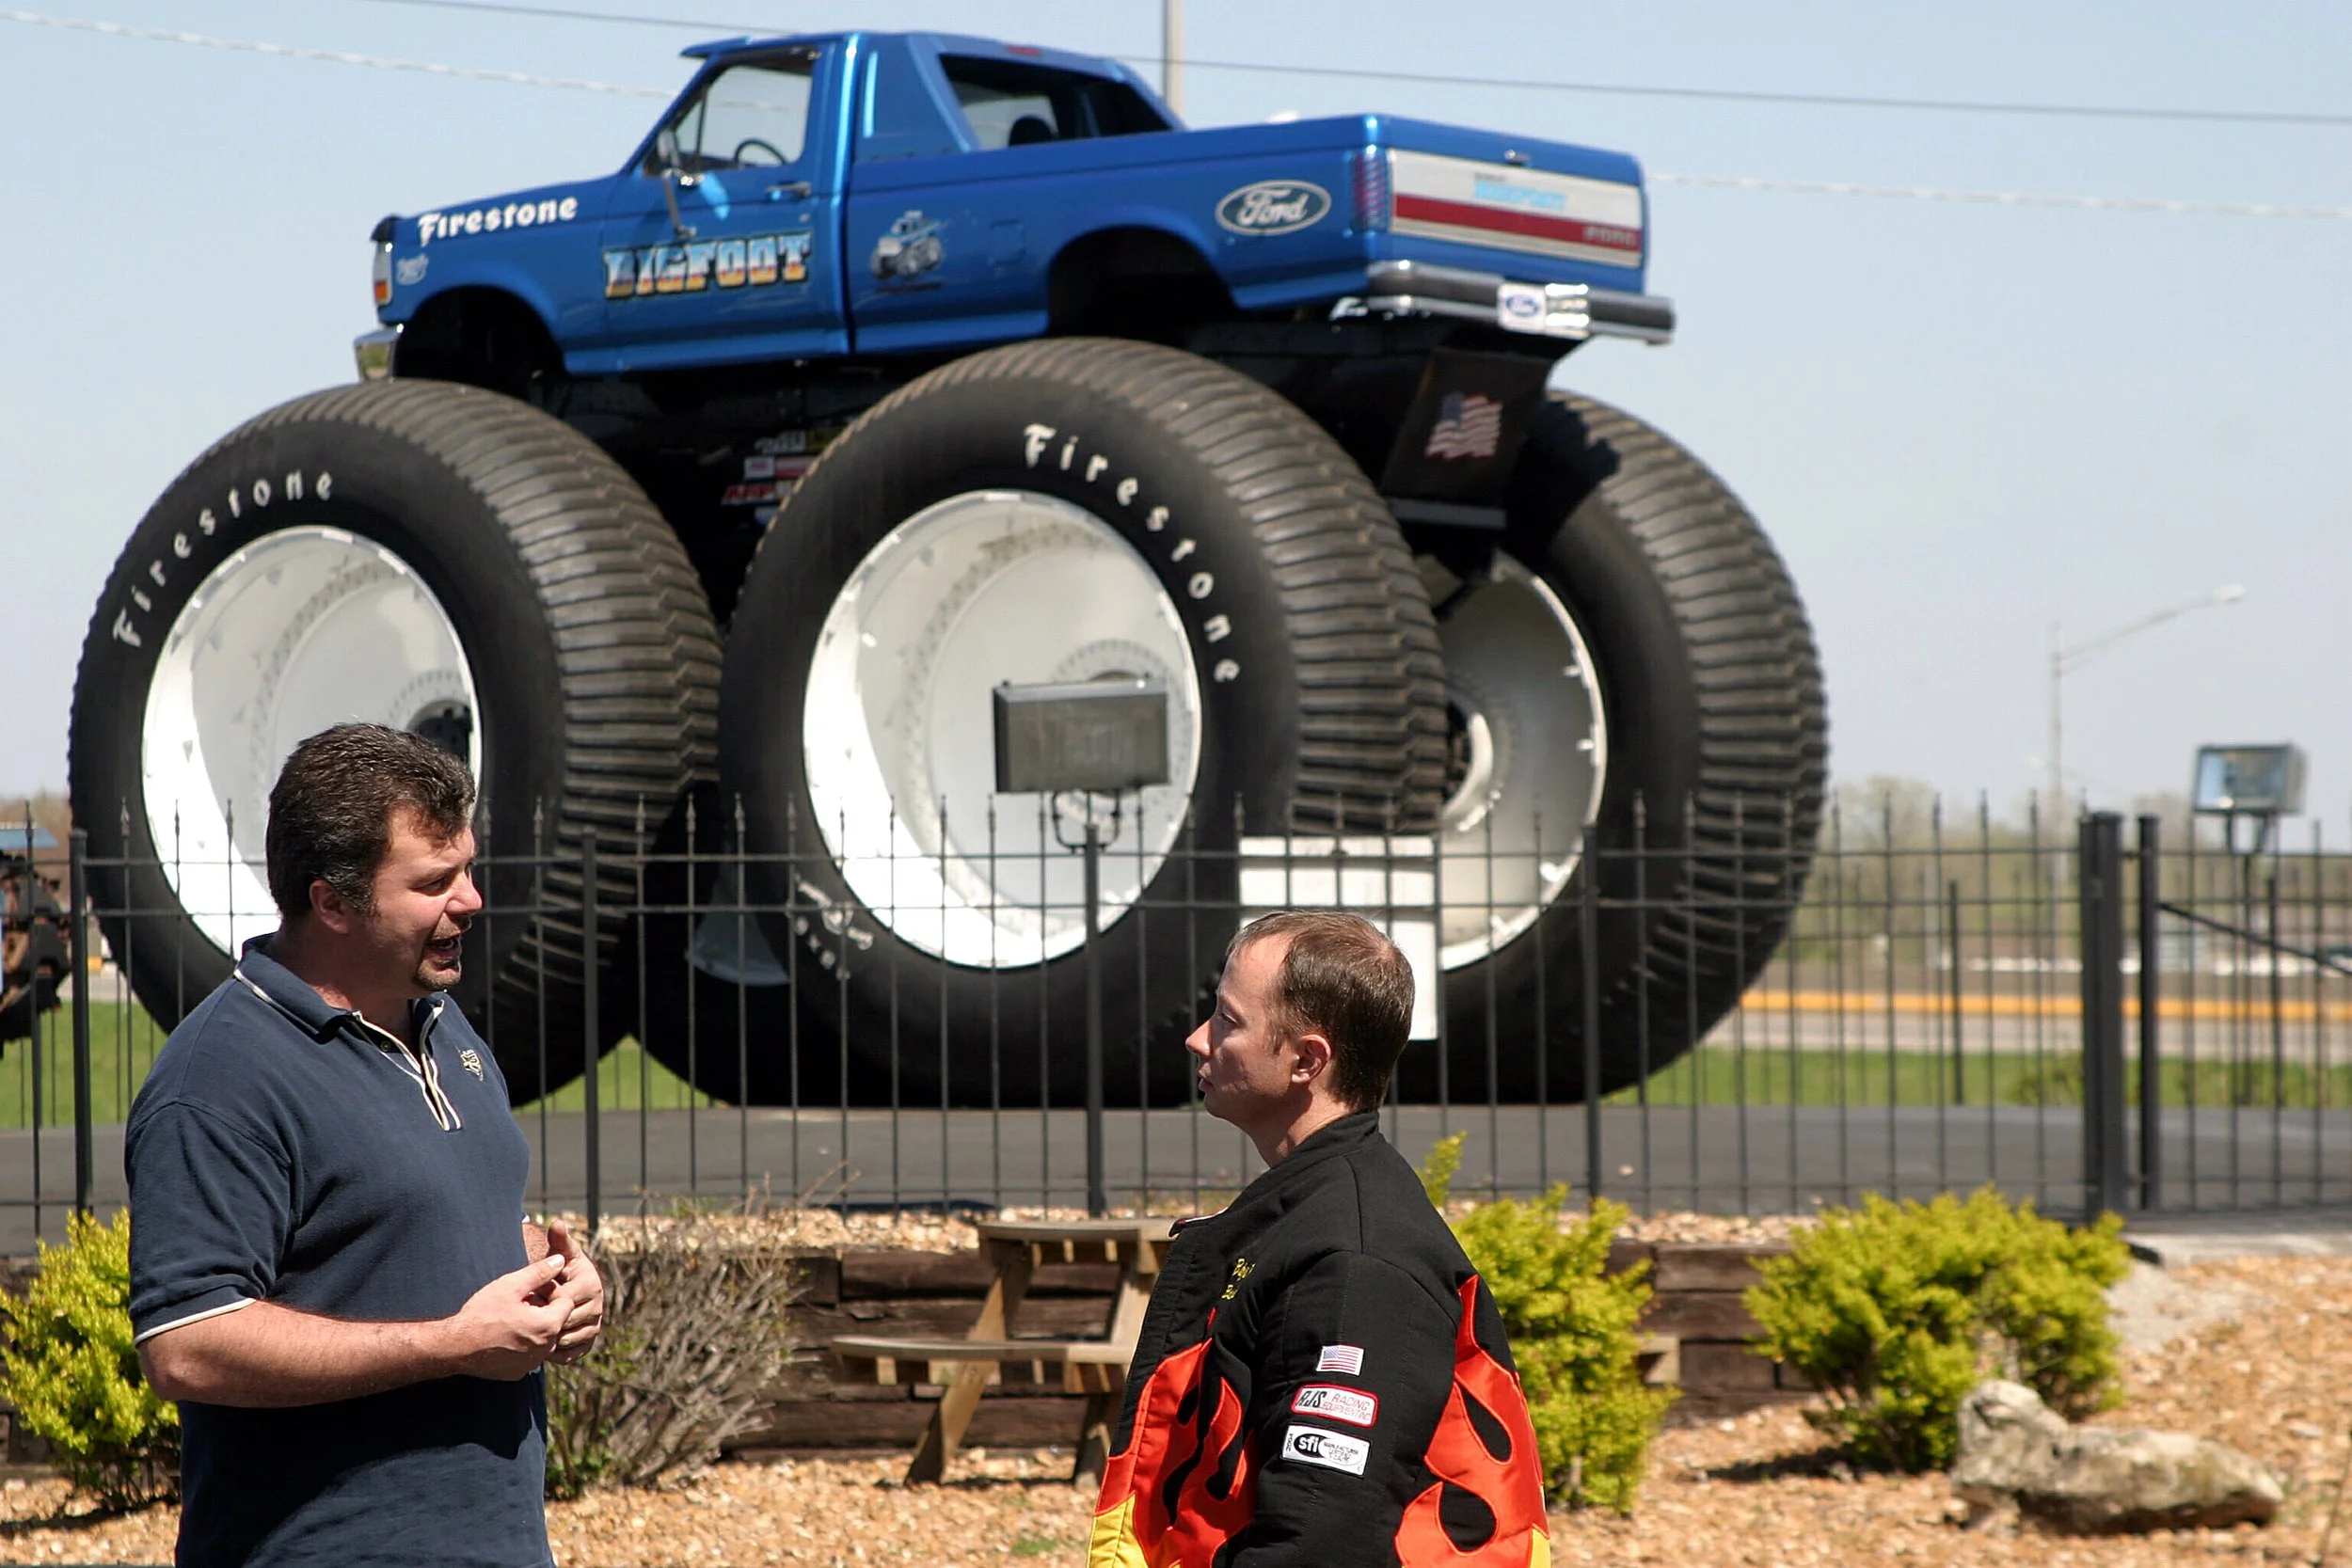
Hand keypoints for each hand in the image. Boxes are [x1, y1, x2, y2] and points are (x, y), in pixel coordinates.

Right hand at [444, 1255, 573, 1379]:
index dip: (551, 1294)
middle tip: (519, 1305)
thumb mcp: (510, 1286)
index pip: (567, 1303)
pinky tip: (502, 1337)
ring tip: (510, 1320)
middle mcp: (545, 1349)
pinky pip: (528, 1356)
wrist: (454, 1346)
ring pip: (543, 1341)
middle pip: (556, 1323)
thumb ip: (539, 1272)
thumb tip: (561, 1260)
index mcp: (548, 1326)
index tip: (531, 1292)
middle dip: (543, 1312)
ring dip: (533, 1329)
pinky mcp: (517, 1373)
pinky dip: (521, 1346)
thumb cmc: (481, 1313)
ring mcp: (531, 1364)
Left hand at [544, 1218, 605, 1365]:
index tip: (531, 1294)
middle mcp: (598, 1306)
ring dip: (547, 1337)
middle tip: (527, 1315)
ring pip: (567, 1339)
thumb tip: (557, 1222)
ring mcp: (595, 1325)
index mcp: (591, 1284)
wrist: (564, 1289)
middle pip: (565, 1320)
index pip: (563, 1297)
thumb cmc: (558, 1269)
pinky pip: (569, 1353)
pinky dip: (553, 1352)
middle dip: (544, 1318)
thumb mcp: (558, 1254)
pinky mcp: (588, 1342)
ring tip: (531, 1328)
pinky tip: (539, 1342)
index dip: (543, 1298)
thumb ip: (558, 1241)